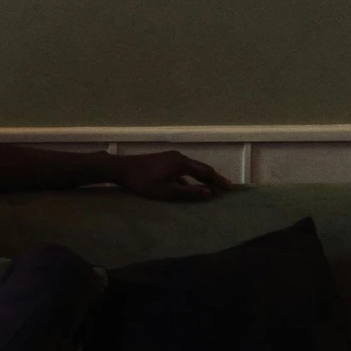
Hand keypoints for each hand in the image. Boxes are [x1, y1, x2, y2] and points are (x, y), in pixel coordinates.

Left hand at [112, 151, 231, 201]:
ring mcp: (171, 157)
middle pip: (201, 168)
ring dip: (202, 177)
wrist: (121, 168)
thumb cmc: (143, 182)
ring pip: (192, 167)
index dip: (218, 181)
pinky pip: (183, 168)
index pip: (206, 172)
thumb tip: (209, 193)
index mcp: (182, 164)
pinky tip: (189, 185)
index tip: (229, 188)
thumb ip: (188, 192)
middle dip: (213, 178)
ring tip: (211, 186)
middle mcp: (180, 157)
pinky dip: (190, 176)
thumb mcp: (166, 191)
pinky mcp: (164, 160)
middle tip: (225, 187)